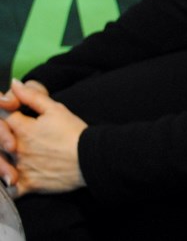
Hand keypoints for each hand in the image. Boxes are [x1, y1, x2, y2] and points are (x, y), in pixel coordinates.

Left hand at [1, 80, 85, 196]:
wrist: (91, 158)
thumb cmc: (74, 132)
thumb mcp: (56, 109)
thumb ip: (32, 96)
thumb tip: (13, 84)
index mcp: (22, 129)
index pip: (2, 118)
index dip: (6, 113)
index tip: (13, 113)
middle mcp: (17, 149)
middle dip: (4, 136)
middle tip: (14, 137)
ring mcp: (21, 168)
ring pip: (1, 164)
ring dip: (3, 161)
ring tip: (16, 155)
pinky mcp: (28, 185)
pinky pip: (10, 189)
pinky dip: (8, 185)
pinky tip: (12, 180)